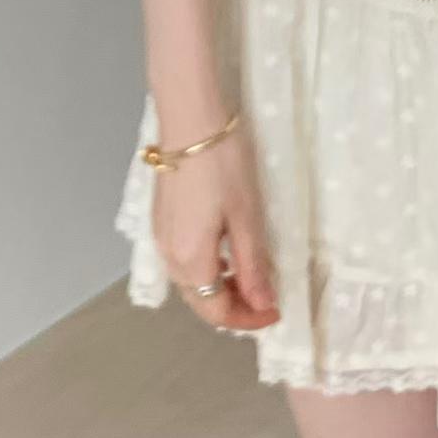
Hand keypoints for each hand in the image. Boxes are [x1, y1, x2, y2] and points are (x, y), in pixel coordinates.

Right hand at [152, 116, 280, 331]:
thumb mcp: (246, 215)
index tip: (276, 311)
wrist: (190, 119)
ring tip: (250, 274)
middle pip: (200, 300)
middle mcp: (169, 256)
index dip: (249, 318)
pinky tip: (226, 250)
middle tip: (266, 296)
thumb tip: (264, 305)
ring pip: (191, 281)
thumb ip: (253, 265)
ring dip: (220, 287)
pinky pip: (183, 260)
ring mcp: (161, 237)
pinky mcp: (161, 219)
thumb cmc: (223, 165)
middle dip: (234, 306)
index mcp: (191, 260)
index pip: (218, 311)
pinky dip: (207, 268)